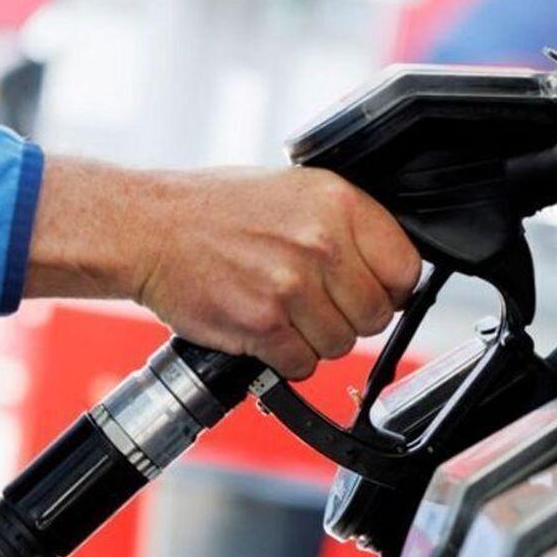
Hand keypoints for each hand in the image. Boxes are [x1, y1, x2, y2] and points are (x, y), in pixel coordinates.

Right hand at [26, 158, 420, 378]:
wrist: (150, 228)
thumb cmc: (218, 210)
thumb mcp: (297, 192)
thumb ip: (348, 228)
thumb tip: (392, 272)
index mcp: (340, 203)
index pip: (406, 269)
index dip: (391, 290)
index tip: (370, 291)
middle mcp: (322, 242)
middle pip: (377, 315)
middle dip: (349, 318)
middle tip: (314, 303)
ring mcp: (293, 285)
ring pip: (341, 345)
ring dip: (314, 340)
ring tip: (282, 311)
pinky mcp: (264, 323)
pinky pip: (302, 364)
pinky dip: (284, 358)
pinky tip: (263, 328)